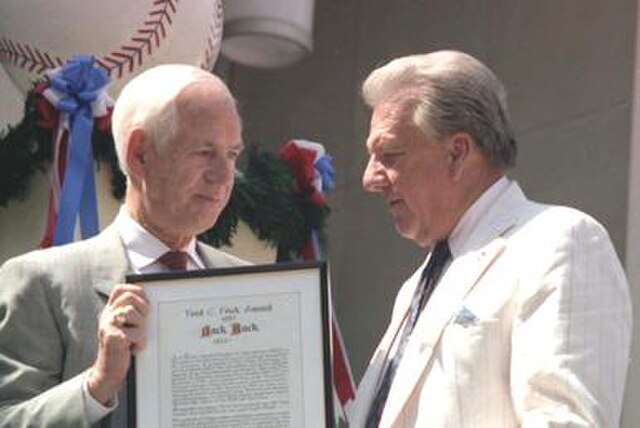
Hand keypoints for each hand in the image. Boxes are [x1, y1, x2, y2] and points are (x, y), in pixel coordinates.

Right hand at [87, 283, 148, 405]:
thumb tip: (149, 300)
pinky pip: (136, 333)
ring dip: (141, 327)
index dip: (136, 292)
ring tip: (136, 338)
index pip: (120, 289)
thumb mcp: (125, 327)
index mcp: (110, 311)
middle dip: (143, 308)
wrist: (108, 371)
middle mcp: (107, 315)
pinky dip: (140, 343)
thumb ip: (132, 313)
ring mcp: (108, 326)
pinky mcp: (113, 338)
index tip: (145, 305)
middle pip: (129, 297)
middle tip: (142, 324)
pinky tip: (134, 349)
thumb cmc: (121, 348)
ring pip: (133, 313)